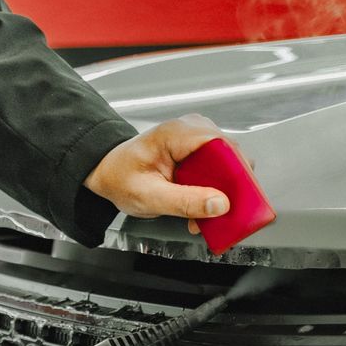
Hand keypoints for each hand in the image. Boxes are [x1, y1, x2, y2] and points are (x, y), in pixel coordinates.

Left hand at [81, 114, 256, 234]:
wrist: (109, 172)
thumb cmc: (121, 177)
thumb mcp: (149, 197)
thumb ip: (185, 202)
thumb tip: (220, 204)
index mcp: (176, 134)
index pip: (222, 146)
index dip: (236, 173)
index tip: (237, 200)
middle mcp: (191, 129)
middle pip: (230, 155)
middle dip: (229, 189)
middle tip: (220, 215)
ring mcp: (196, 138)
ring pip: (228, 164)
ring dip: (221, 193)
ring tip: (205, 215)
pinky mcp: (199, 150)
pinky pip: (219, 169)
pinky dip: (213, 191)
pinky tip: (200, 208)